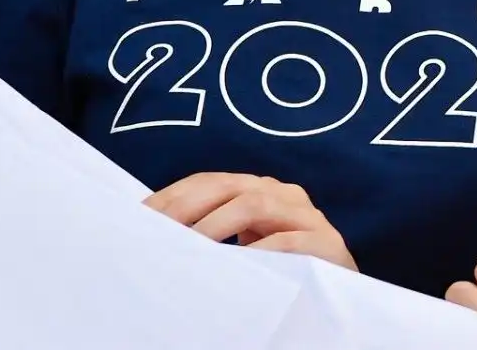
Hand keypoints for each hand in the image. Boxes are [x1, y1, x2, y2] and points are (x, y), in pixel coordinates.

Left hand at [145, 172, 356, 271]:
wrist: (339, 295)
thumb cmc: (281, 273)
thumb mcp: (243, 248)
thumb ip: (212, 234)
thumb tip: (152, 237)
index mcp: (259, 190)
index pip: (207, 182)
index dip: (171, 196)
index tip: (137, 218)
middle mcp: (283, 195)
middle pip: (228, 187)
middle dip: (185, 207)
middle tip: (153, 233)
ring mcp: (307, 217)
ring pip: (255, 204)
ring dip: (214, 225)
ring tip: (187, 248)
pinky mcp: (327, 243)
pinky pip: (289, 240)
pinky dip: (259, 250)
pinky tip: (236, 265)